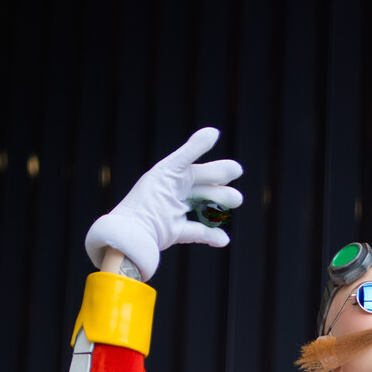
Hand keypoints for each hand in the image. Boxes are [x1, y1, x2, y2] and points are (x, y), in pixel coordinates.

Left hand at [85, 127, 242, 279]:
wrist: (133, 233)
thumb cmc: (149, 198)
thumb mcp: (171, 170)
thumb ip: (192, 149)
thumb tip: (215, 132)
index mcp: (170, 177)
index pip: (198, 171)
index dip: (218, 170)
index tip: (237, 171)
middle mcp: (172, 194)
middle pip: (202, 191)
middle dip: (221, 194)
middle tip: (238, 199)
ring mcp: (173, 214)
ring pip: (201, 211)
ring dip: (218, 213)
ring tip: (232, 216)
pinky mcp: (173, 233)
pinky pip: (196, 233)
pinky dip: (211, 236)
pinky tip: (224, 239)